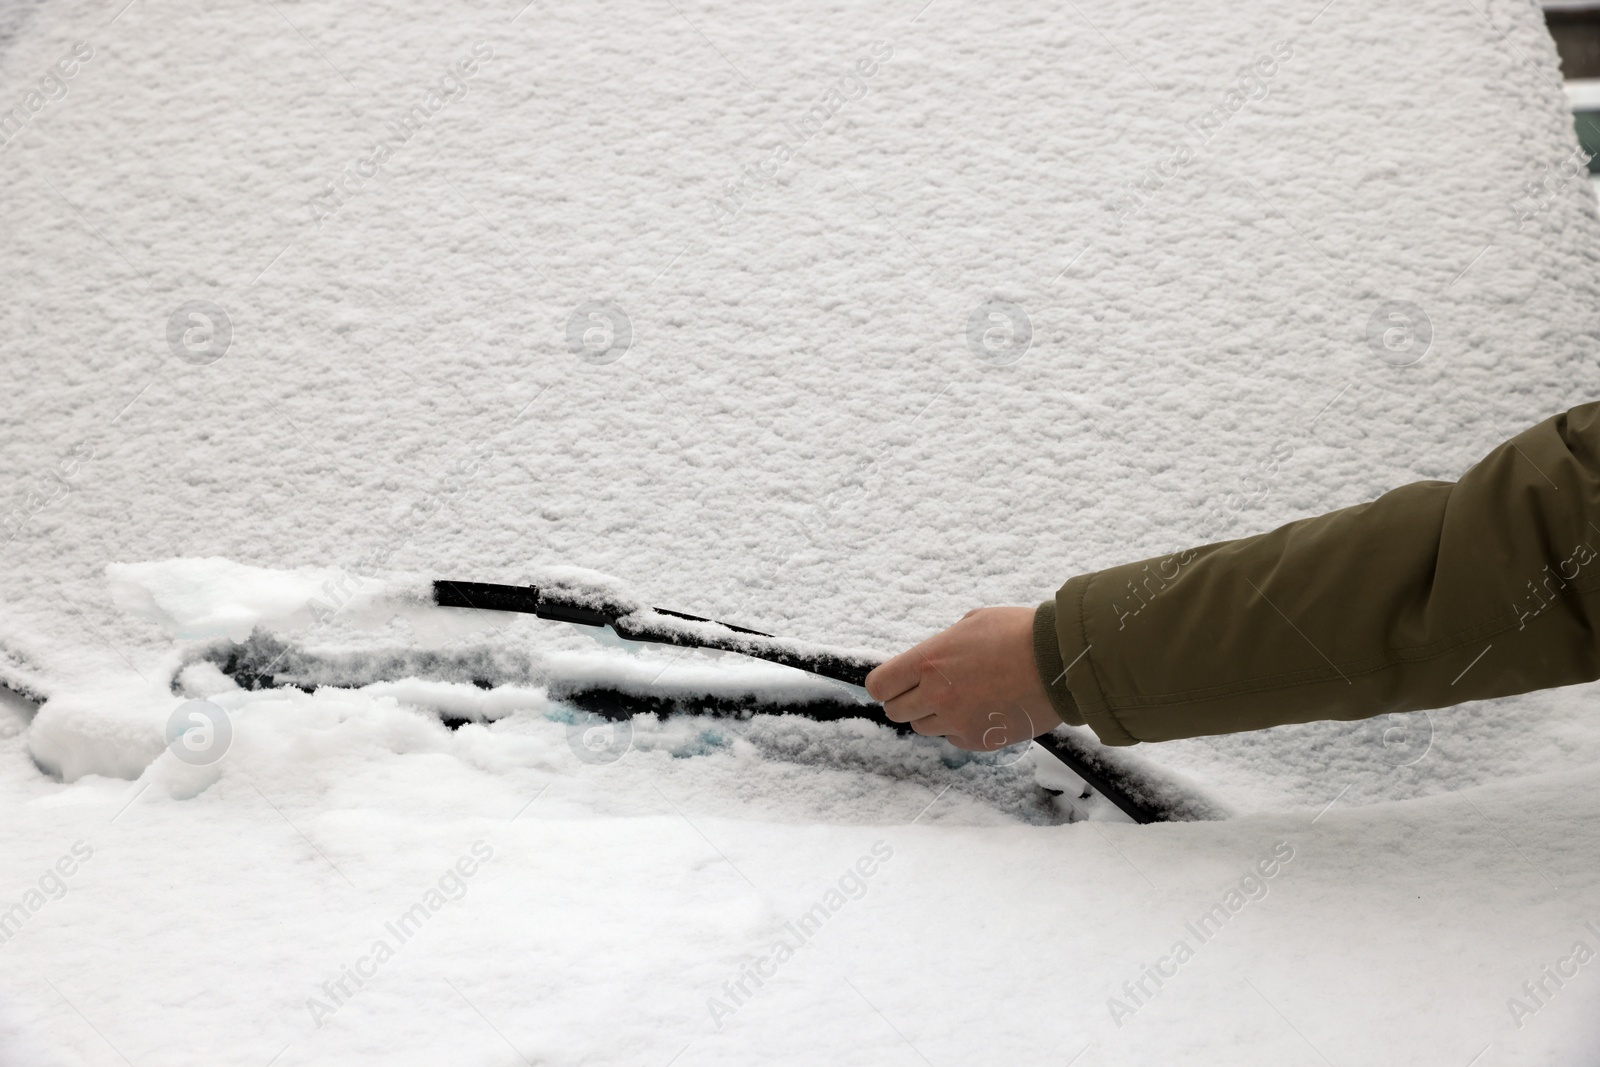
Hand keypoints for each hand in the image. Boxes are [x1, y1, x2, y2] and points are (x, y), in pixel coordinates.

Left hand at [864, 606, 1057, 751]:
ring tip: (965, 696)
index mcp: (929, 660)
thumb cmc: (1020, 634)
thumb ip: (941, 647)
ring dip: (935, 715)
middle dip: (908, 700)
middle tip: (929, 690)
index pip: (880, 685)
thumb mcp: (971, 623)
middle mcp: (937, 695)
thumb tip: (928, 661)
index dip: (885, 685)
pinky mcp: (979, 741)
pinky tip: (984, 708)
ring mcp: (957, 721)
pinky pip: (954, 739)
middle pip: (896, 712)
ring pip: (924, 728)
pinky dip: (962, 728)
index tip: (894, 683)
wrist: (1062, 663)